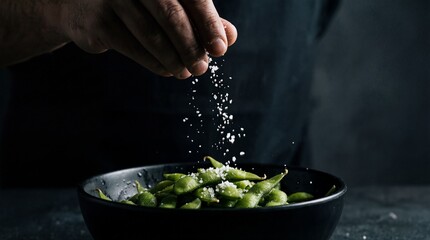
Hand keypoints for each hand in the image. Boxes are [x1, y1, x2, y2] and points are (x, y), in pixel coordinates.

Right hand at [61, 0, 236, 78]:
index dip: (208, 23)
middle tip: (202, 68)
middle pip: (171, 15)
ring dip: (174, 59)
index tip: (221, 49)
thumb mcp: (169, 3)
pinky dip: (155, 63)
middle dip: (191, 46)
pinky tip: (167, 70)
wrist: (82, 4)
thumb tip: (229, 37)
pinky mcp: (98, 22)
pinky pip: (134, 48)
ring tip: (186, 72)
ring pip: (152, 35)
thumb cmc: (136, 3)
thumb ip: (199, 17)